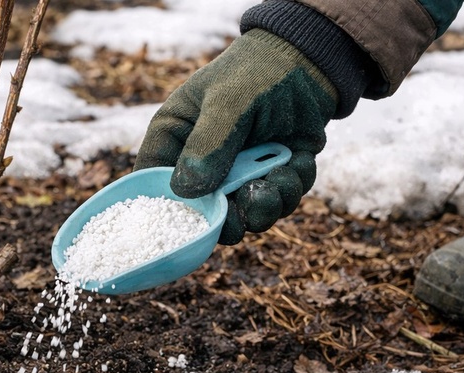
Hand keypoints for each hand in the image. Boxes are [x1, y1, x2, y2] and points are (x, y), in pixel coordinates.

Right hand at [136, 29, 337, 244]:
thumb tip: (186, 189)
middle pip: (200, 211)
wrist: (310, 61)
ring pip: (243, 215)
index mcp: (176, 137)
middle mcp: (202, 162)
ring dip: (265, 205)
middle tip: (244, 210)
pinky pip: (277, 203)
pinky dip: (290, 188)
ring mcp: (237, 173)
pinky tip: (299, 160)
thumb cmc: (258, 71)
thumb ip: (209, 144)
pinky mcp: (271, 177)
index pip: (153, 180)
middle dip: (227, 217)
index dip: (165, 207)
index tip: (190, 220)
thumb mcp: (229, 101)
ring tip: (280, 177)